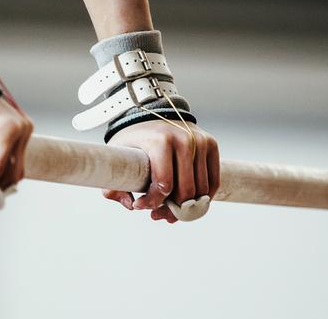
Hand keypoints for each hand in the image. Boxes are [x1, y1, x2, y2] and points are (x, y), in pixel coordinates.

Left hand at [104, 120, 219, 222]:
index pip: (164, 185)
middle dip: (170, 209)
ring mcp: (200, 142)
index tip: (140, 205)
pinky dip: (203, 198)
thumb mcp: (118, 156)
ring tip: (171, 210)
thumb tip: (131, 205)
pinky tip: (188, 202)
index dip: (152, 203)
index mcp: (160, 141)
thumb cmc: (135, 139)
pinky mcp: (211, 145)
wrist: (152, 113)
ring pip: (200, 190)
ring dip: (187, 207)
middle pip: (185, 191)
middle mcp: (184, 140)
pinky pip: (213, 182)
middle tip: (157, 213)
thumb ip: (114, 184)